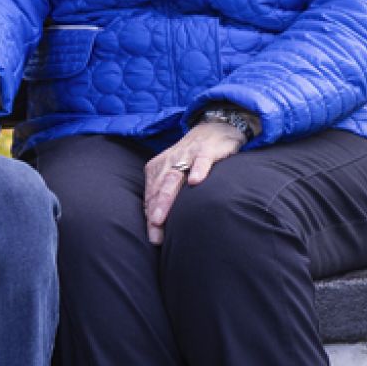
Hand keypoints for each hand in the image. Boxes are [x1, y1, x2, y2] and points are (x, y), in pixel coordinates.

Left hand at [143, 122, 246, 244]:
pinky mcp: (207, 150)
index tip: (154, 238)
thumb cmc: (194, 158)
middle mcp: (169, 162)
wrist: (215, 127)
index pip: (152, 195)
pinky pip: (201, 160)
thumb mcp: (178, 174)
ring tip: (161, 216)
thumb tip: (157, 226)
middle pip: (159, 188)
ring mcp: (187, 155)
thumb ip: (167, 195)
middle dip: (155, 209)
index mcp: (159, 168)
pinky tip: (196, 182)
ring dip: (167, 196)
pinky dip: (198, 169)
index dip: (151, 217)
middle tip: (154, 228)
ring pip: (174, 176)